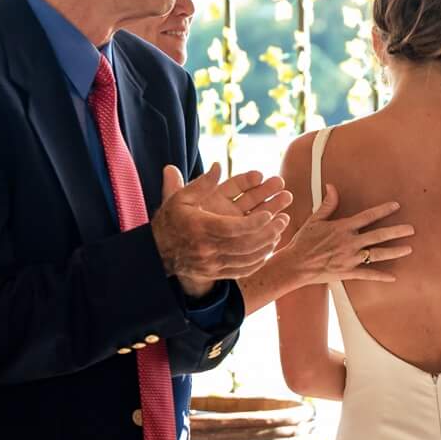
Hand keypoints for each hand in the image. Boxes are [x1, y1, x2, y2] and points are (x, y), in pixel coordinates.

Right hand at [154, 163, 292, 295]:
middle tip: (283, 220)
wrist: (157, 252)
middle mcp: (208, 249)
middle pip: (245, 244)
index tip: (269, 214)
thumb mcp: (181, 198)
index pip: (234, 228)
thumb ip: (202, 183)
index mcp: (201, 228)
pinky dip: (258, 260)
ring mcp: (213, 264)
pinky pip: (243, 270)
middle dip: (267, 232)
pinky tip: (268, 249)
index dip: (255, 222)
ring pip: (247, 259)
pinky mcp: (216, 274)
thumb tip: (219, 165)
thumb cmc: (171, 221)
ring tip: (280, 231)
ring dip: (267, 246)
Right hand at [266, 186, 412, 295]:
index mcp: (343, 227)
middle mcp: (349, 242)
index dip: (383, 210)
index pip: (368, 216)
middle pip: (378, 235)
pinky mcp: (348, 272)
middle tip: (411, 229)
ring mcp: (350, 258)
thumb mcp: (314, 219)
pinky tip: (394, 277)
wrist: (296, 264)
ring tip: (409, 248)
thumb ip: (327, 204)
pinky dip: (381, 276)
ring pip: (377, 254)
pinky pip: (367, 274)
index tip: (396, 206)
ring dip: (394, 251)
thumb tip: (332, 186)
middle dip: (396, 231)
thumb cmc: (304, 241)